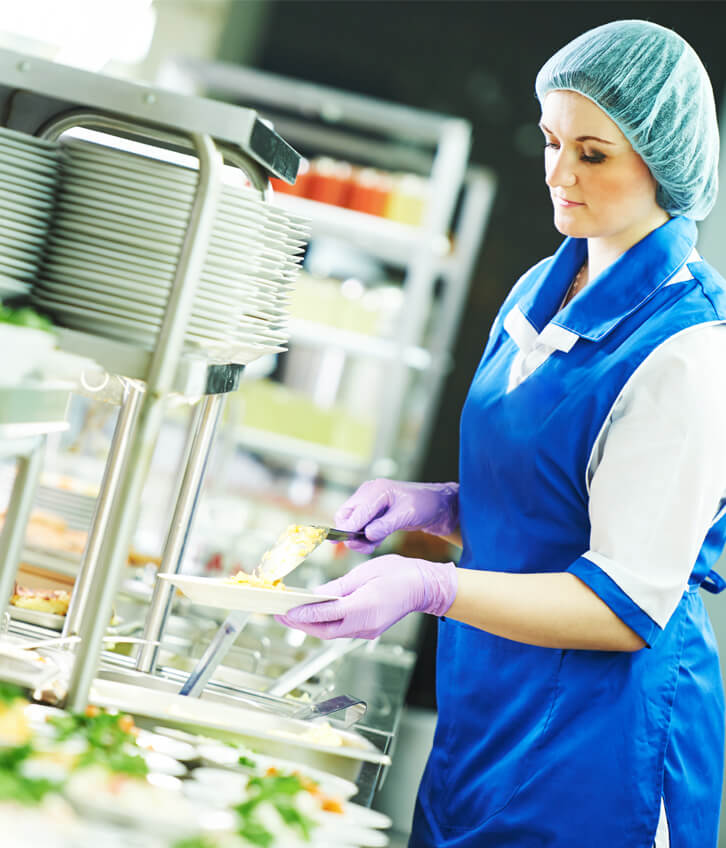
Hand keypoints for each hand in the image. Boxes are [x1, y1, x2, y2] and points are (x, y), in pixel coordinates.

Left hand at [275, 555, 457, 639]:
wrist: (423, 587)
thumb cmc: (398, 574)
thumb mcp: (364, 573)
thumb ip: (338, 586)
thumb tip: (316, 593)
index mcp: (363, 607)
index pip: (326, 613)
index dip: (304, 613)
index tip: (286, 611)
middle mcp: (365, 624)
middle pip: (325, 631)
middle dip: (300, 624)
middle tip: (279, 616)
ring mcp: (368, 630)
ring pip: (332, 633)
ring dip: (310, 626)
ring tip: (291, 616)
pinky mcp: (369, 630)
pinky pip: (342, 631)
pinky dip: (325, 624)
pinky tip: (315, 616)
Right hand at [334, 479, 458, 553]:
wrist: (438, 506)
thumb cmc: (425, 505)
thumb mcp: (407, 515)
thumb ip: (386, 525)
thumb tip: (366, 535)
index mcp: (377, 489)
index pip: (355, 512)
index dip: (350, 529)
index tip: (350, 544)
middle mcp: (369, 493)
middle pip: (345, 515)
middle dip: (350, 533)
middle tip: (365, 547)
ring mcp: (370, 502)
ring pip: (350, 522)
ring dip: (358, 537)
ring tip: (372, 546)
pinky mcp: (373, 512)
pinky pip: (360, 526)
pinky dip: (364, 536)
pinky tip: (375, 542)